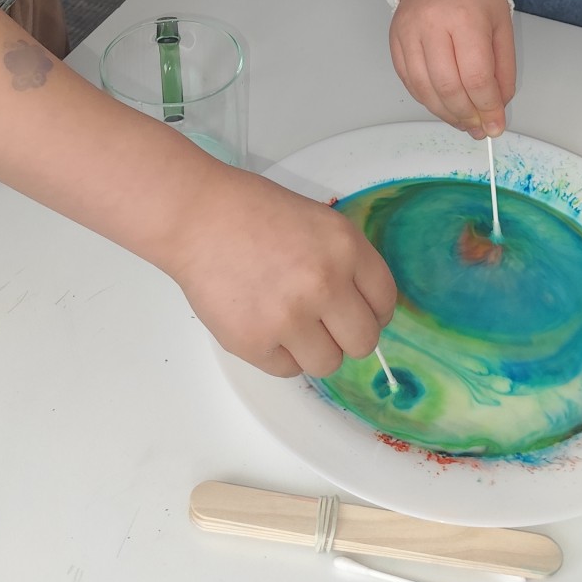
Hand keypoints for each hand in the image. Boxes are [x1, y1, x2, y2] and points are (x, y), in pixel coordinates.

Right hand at [163, 163, 395, 377]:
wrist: (196, 216)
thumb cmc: (252, 211)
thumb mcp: (317, 221)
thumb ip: (344, 261)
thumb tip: (361, 308)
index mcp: (345, 247)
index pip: (385, 302)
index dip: (372, 312)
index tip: (356, 313)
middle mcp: (325, 284)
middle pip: (364, 342)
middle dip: (345, 336)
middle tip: (322, 323)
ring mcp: (290, 317)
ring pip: (328, 364)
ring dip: (311, 349)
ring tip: (285, 321)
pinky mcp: (256, 343)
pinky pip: (287, 370)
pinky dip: (277, 354)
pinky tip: (260, 322)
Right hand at [389, 0, 515, 138]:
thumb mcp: (502, 27)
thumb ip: (503, 71)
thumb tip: (496, 108)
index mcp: (465, 18)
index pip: (475, 77)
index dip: (487, 108)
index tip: (495, 124)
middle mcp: (431, 24)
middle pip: (447, 87)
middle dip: (465, 115)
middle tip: (477, 128)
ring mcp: (408, 31)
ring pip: (423, 88)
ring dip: (444, 113)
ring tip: (461, 121)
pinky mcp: (394, 37)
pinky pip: (407, 79)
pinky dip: (425, 98)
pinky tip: (441, 104)